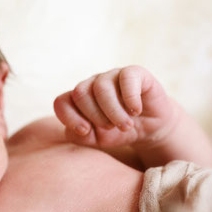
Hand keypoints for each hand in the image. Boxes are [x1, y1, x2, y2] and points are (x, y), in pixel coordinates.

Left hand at [53, 66, 178, 150]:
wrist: (149, 128)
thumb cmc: (118, 132)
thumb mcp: (97, 139)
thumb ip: (81, 136)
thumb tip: (79, 128)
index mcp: (79, 99)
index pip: (61, 102)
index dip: (69, 118)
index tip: (86, 132)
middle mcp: (93, 84)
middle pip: (80, 92)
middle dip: (95, 116)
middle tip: (112, 128)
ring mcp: (112, 75)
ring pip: (101, 87)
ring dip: (114, 112)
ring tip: (126, 125)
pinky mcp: (134, 72)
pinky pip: (126, 78)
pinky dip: (130, 98)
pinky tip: (136, 110)